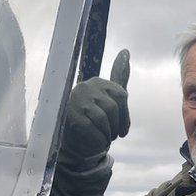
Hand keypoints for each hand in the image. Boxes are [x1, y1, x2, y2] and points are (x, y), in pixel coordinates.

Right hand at [60, 49, 130, 168]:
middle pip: (112, 109)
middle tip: (111, 137)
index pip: (121, 96)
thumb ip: (119, 76)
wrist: (73, 140)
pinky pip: (91, 129)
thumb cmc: (94, 116)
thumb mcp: (109, 97)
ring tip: (103, 140)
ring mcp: (76, 100)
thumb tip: (125, 51)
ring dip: (106, 135)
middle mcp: (86, 87)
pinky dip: (97, 141)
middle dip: (115, 128)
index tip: (122, 131)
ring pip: (102, 120)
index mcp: (99, 82)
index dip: (125, 118)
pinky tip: (96, 144)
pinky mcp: (69, 116)